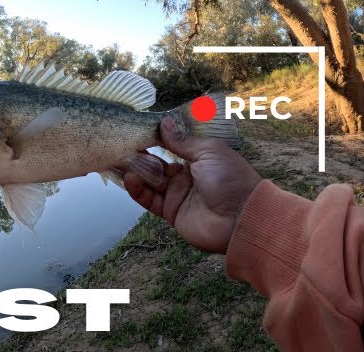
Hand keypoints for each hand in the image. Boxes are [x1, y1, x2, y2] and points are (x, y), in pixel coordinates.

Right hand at [123, 117, 262, 252]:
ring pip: (150, 181)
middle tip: (122, 146)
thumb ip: (182, 141)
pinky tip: (131, 179)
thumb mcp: (208, 152)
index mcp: (198, 158)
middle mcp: (186, 175)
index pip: (171, 147)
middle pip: (157, 164)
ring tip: (122, 161)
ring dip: (136, 172)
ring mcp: (177, 194)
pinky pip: (149, 200)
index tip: (138, 131)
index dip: (155, 140)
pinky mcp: (170, 212)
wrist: (240, 217)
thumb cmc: (231, 179)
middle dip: (141, 156)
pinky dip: (138, 190)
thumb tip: (164, 123)